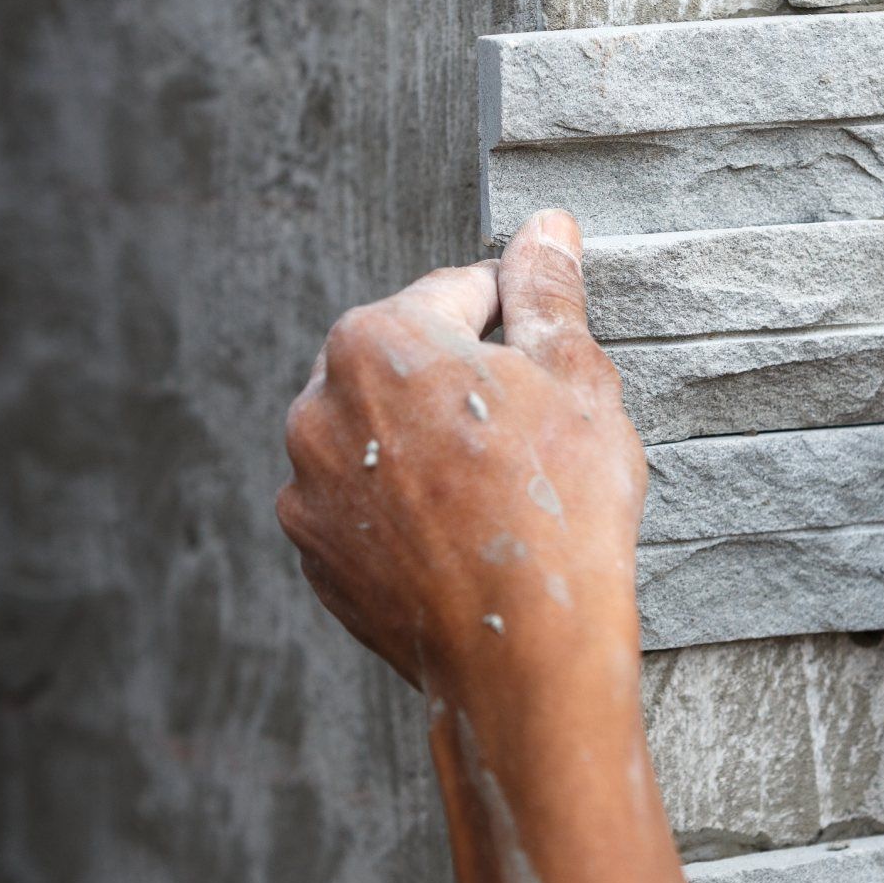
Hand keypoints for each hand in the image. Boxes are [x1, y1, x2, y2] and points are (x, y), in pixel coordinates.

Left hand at [277, 210, 645, 691]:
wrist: (525, 655)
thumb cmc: (560, 507)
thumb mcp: (576, 376)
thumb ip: (547, 291)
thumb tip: (546, 228)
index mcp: (378, 338)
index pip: (457, 292)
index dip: (516, 321)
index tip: (549, 360)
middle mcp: (318, 404)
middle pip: (405, 362)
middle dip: (462, 383)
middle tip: (531, 434)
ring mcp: (307, 487)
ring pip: (379, 435)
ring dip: (427, 444)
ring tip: (497, 492)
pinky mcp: (315, 554)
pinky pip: (362, 505)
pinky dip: (404, 508)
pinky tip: (462, 536)